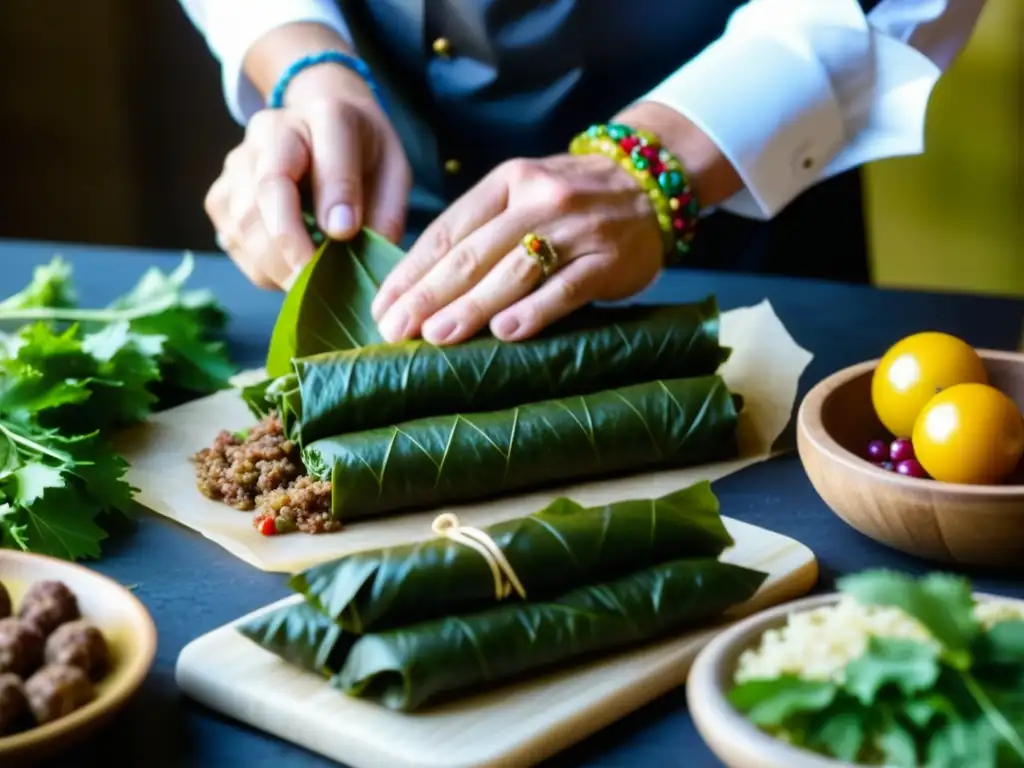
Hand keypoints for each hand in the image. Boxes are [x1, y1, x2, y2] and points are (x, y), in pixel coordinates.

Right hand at [205, 66, 410, 289]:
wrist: (320, 126)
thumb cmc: (362, 155)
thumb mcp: (393, 173)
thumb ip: (384, 212)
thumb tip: (364, 260)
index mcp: (327, 116)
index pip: (327, 154)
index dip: (335, 195)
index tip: (345, 234)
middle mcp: (272, 130)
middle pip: (269, 189)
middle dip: (294, 245)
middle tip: (322, 284)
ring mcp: (238, 161)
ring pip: (245, 222)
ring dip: (278, 264)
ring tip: (311, 283)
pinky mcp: (220, 194)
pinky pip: (234, 241)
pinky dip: (262, 268)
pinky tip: (290, 269)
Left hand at [371, 153, 663, 344]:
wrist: (649, 181)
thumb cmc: (570, 200)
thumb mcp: (521, 194)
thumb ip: (480, 229)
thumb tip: (419, 285)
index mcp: (506, 182)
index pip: (448, 230)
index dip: (411, 272)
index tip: (383, 307)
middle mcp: (537, 198)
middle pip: (473, 252)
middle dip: (429, 295)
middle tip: (395, 331)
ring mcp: (576, 228)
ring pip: (514, 270)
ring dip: (472, 306)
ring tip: (436, 337)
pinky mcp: (608, 259)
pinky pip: (566, 287)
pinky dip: (535, 311)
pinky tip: (505, 333)